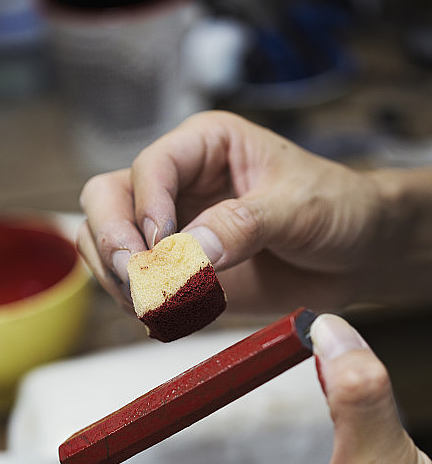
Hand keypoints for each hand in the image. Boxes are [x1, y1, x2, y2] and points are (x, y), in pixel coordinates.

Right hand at [76, 110, 403, 312]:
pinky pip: (133, 286)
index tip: (162, 246)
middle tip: (139, 280)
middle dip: (113, 242)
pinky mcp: (176, 272)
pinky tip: (168, 316)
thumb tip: (191, 251)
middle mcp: (177, 185)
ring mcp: (172, 230)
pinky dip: (139, 304)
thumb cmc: (336, 209)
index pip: (150, 167)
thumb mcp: (298, 207)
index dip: (146, 206)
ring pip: (107, 245)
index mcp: (204, 146)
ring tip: (156, 305)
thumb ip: (243, 225)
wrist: (356, 255)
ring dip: (119, 278)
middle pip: (106, 200)